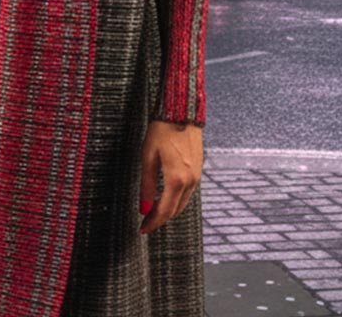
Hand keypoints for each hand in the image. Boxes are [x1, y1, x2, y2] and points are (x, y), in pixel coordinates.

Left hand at [138, 120, 202, 234]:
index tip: (143, 229)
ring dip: (169, 210)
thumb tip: (143, 207)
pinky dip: (177, 199)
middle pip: (175, 211)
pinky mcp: (198, 169)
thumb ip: (146, 184)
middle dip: (160, 219)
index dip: (152, 223)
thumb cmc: (162, 130)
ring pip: (183, 203)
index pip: (164, 211)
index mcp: (176, 179)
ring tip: (154, 211)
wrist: (181, 112)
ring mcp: (197, 176)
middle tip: (146, 222)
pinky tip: (167, 196)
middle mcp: (190, 181)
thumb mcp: (148, 156)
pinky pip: (188, 192)